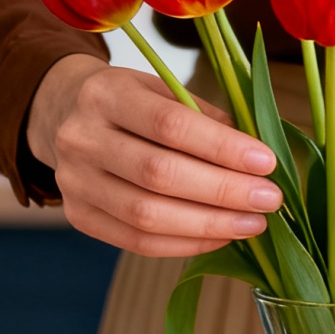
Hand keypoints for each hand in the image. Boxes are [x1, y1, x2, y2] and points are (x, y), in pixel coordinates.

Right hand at [28, 54, 282, 255]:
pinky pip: (137, 242)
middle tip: (269, 199)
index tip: (265, 162)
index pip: (170, 125)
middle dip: (223, 190)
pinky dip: (185, 243)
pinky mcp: (79, 216)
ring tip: (252, 223)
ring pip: (147, 216)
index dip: (222, 147)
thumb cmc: (132, 103)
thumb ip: (207, 118)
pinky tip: (220, 236)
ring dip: (209, 224)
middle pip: (159, 174)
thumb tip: (258, 158)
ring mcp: (74, 181)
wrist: (66, 116)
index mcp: (105, 94)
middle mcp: (82, 138)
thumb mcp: (164, 90)